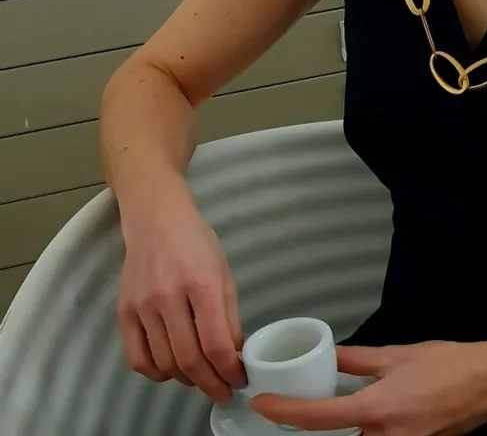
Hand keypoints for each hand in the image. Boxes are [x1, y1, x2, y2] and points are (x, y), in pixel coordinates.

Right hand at [116, 186, 245, 402]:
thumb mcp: (224, 273)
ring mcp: (142, 305)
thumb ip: (230, 316)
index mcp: (201, 283)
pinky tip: (170, 369)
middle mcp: (169, 296)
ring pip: (165, 364)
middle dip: (211, 385)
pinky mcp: (123, 312)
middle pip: (189, 360)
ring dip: (186, 380)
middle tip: (223, 391)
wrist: (156, 219)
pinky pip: (137, 359)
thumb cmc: (196, 243)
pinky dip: (156, 373)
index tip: (239, 381)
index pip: (215, 343)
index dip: (229, 371)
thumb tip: (234, 357)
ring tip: (200, 376)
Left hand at [253, 341, 486, 435]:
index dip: (285, 412)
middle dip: (313, 424)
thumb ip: (356, 361)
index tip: (263, 405)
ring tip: (325, 407)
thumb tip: (329, 358)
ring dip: (342, 427)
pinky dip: (364, 430)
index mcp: (377, 410)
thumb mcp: (395, 356)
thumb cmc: (448, 366)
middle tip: (294, 403)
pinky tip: (362, 413)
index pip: (319, 417)